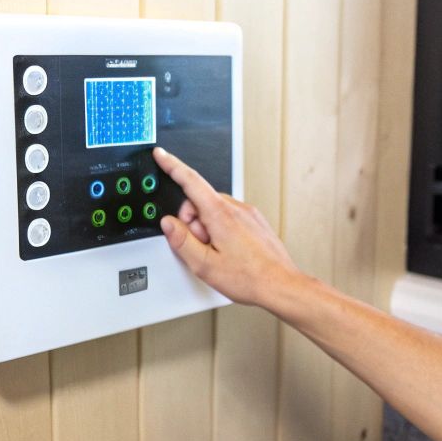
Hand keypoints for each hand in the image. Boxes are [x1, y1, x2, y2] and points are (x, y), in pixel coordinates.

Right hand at [152, 146, 307, 310]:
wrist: (280, 285)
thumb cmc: (249, 277)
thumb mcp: (204, 264)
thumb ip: (181, 241)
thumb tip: (169, 223)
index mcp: (220, 214)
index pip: (190, 181)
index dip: (172, 166)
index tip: (161, 155)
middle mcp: (236, 208)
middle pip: (200, 202)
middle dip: (192, 222)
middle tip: (201, 247)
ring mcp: (248, 214)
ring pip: (214, 211)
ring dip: (207, 228)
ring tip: (217, 253)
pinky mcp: (255, 222)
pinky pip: (229, 218)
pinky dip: (222, 230)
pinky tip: (229, 251)